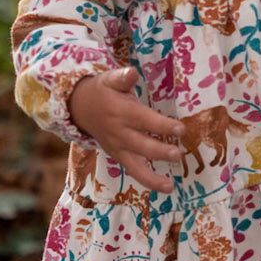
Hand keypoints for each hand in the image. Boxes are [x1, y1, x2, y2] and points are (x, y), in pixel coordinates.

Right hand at [68, 66, 186, 195]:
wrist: (79, 107)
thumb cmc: (102, 91)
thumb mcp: (109, 79)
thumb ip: (122, 78)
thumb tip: (132, 73)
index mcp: (121, 113)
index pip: (144, 121)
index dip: (162, 125)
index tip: (181, 129)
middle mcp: (120, 134)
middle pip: (141, 146)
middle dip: (159, 151)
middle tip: (178, 155)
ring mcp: (118, 148)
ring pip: (135, 166)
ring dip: (152, 177)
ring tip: (169, 187)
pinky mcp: (118, 156)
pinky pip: (133, 171)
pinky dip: (147, 180)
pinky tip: (165, 187)